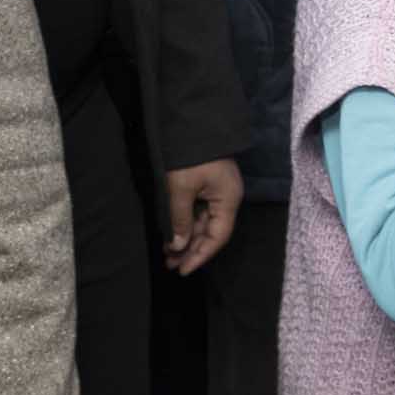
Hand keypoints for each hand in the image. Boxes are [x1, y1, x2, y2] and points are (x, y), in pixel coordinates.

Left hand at [162, 159, 241, 274]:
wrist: (192, 124)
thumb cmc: (189, 158)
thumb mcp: (180, 189)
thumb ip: (179, 220)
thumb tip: (178, 246)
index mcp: (228, 200)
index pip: (218, 236)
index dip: (201, 255)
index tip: (183, 270)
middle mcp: (226, 199)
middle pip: (211, 231)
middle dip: (190, 249)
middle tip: (169, 264)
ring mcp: (217, 192)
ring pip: (203, 223)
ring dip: (186, 238)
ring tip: (166, 254)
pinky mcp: (207, 186)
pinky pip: (198, 212)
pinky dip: (184, 225)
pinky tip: (171, 234)